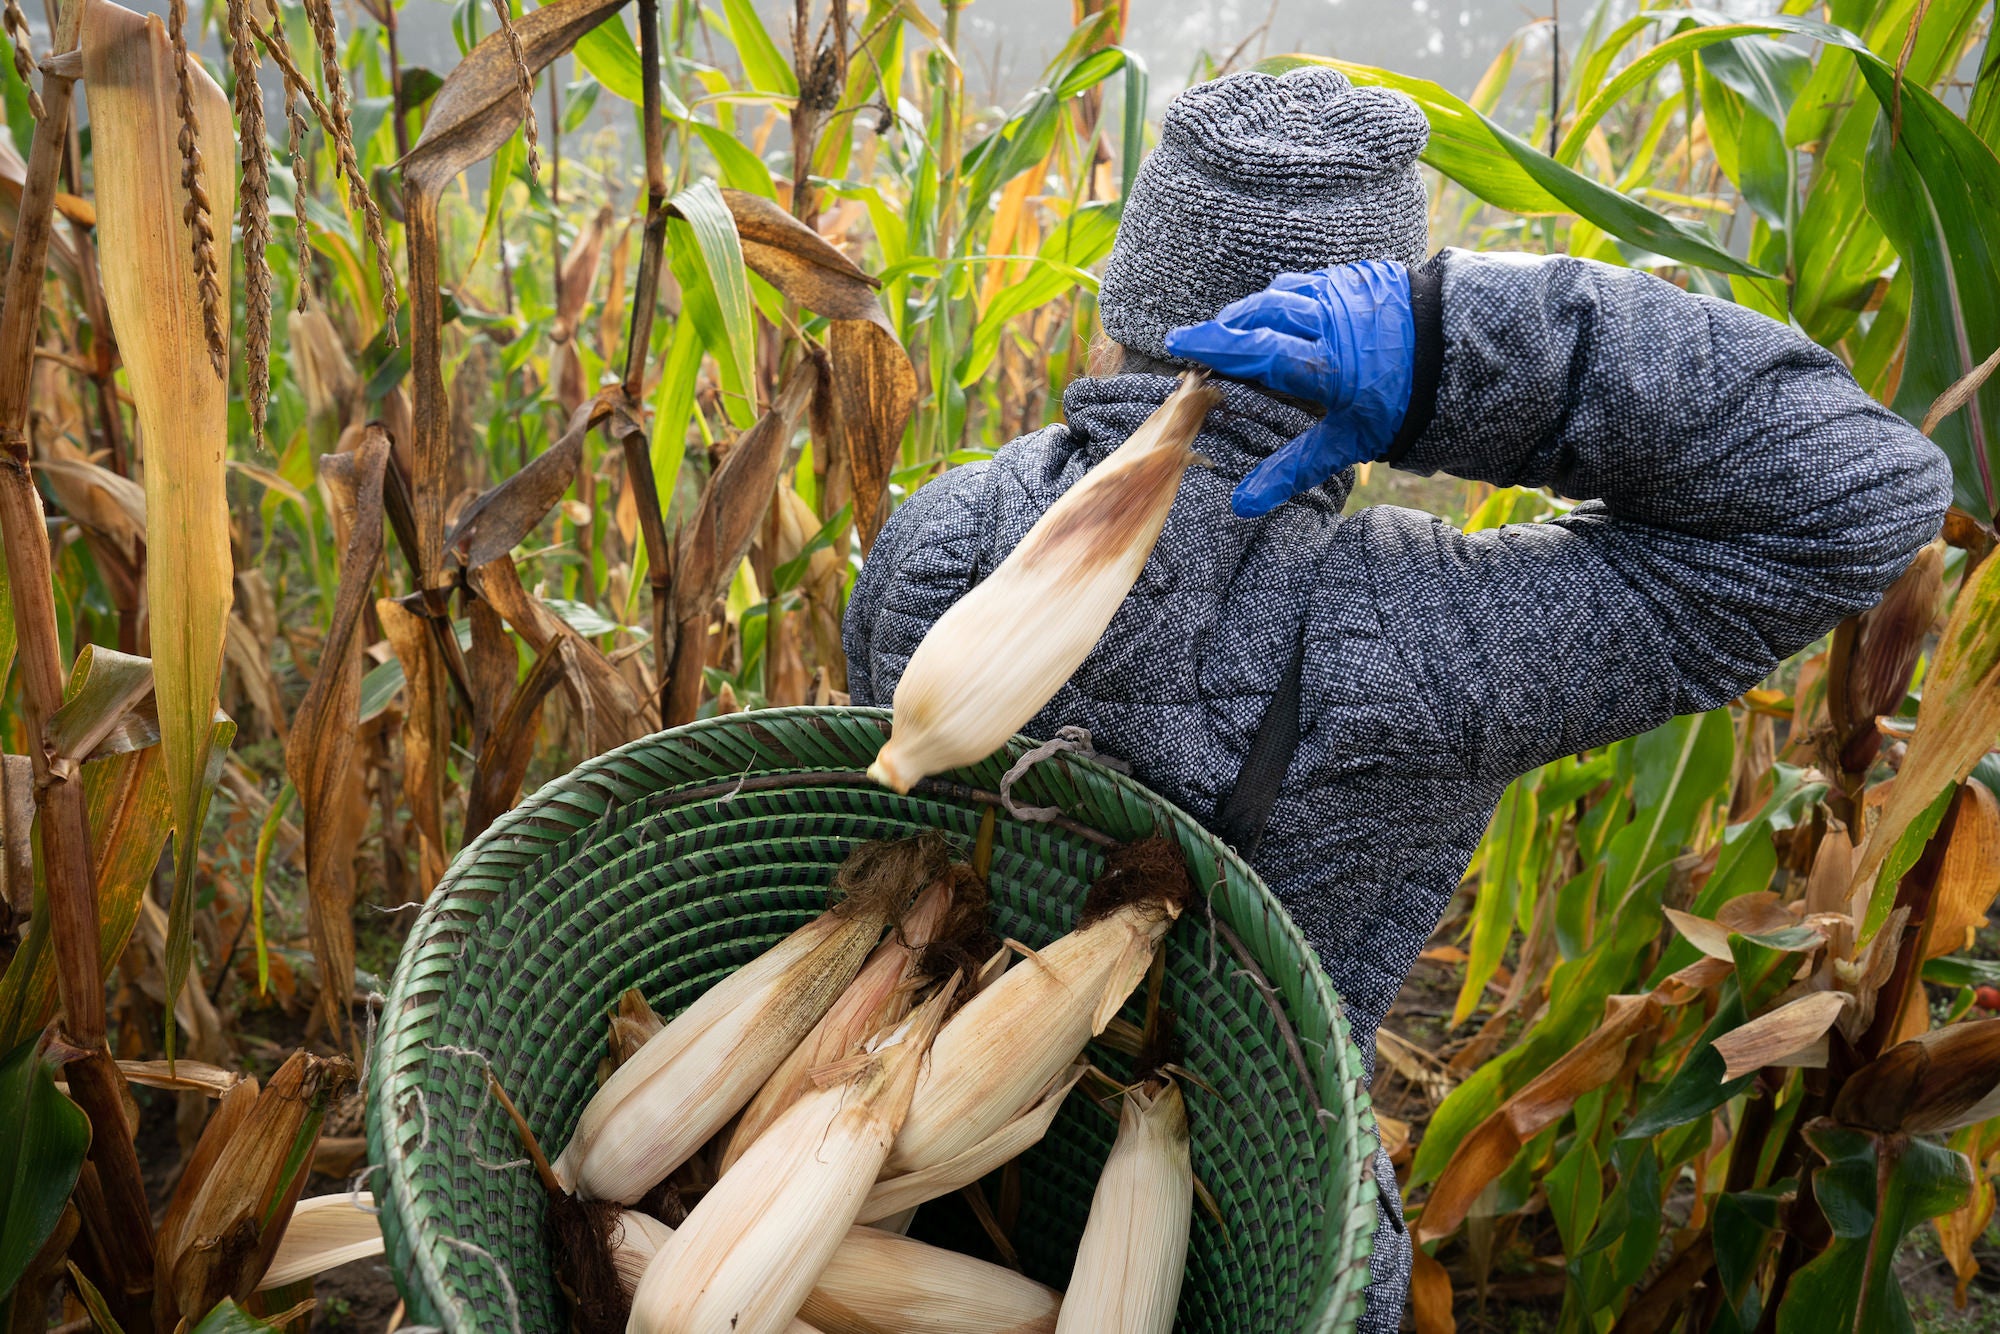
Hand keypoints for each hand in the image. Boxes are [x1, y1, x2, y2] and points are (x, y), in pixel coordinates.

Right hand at [1165, 260, 1415, 517]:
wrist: (1462, 355)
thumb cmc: (1403, 405)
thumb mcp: (1349, 443)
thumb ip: (1293, 467)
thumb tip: (1243, 504)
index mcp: (1321, 362)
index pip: (1251, 347)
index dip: (1211, 345)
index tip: (1179, 344)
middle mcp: (1327, 319)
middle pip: (1258, 313)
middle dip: (1227, 326)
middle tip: (1204, 341)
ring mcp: (1343, 291)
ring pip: (1281, 292)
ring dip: (1254, 308)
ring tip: (1239, 327)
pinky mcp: (1359, 276)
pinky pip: (1309, 283)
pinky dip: (1287, 297)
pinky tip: (1284, 312)